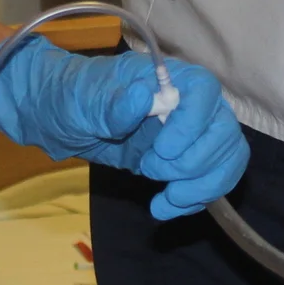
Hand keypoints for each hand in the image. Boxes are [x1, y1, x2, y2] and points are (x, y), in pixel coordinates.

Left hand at [0, 43, 248, 219]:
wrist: (58, 119)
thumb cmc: (69, 97)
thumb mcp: (82, 102)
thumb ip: (112, 104)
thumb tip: (142, 98)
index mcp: (166, 76)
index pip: (204, 91)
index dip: (193, 123)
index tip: (163, 148)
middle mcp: (187, 102)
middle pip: (223, 130)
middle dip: (196, 162)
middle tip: (152, 171)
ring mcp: (189, 133)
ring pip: (225, 158)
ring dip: (202, 187)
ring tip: (166, 201)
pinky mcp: (182, 160)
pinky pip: (209, 179)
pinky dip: (195, 199)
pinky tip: (165, 208)